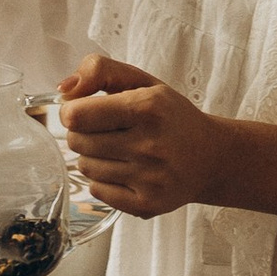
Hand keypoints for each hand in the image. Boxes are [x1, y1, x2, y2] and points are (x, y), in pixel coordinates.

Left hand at [55, 54, 226, 219]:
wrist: (211, 158)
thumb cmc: (170, 116)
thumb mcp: (142, 81)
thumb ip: (99, 71)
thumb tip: (64, 89)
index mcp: (148, 108)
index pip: (77, 115)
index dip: (72, 112)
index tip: (83, 111)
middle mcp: (150, 145)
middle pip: (78, 142)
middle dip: (83, 134)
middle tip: (104, 131)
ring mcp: (150, 178)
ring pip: (86, 168)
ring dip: (93, 157)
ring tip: (117, 151)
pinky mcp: (148, 204)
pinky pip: (98, 192)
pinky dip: (103, 182)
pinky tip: (124, 171)